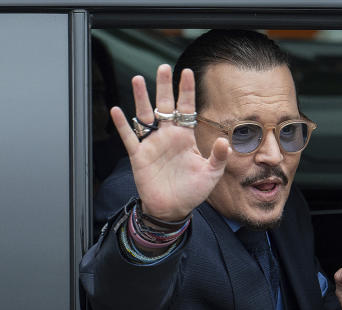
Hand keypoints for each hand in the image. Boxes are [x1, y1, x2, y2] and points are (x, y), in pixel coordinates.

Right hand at [110, 64, 230, 221]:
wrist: (173, 209)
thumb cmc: (192, 191)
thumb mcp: (211, 174)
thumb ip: (218, 157)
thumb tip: (223, 141)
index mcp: (185, 137)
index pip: (186, 108)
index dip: (186, 91)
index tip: (187, 72)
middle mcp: (168, 136)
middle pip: (165, 106)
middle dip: (164, 87)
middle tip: (162, 68)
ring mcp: (152, 144)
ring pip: (145, 116)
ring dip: (141, 98)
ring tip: (138, 80)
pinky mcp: (139, 156)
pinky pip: (129, 138)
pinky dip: (123, 125)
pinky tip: (117, 111)